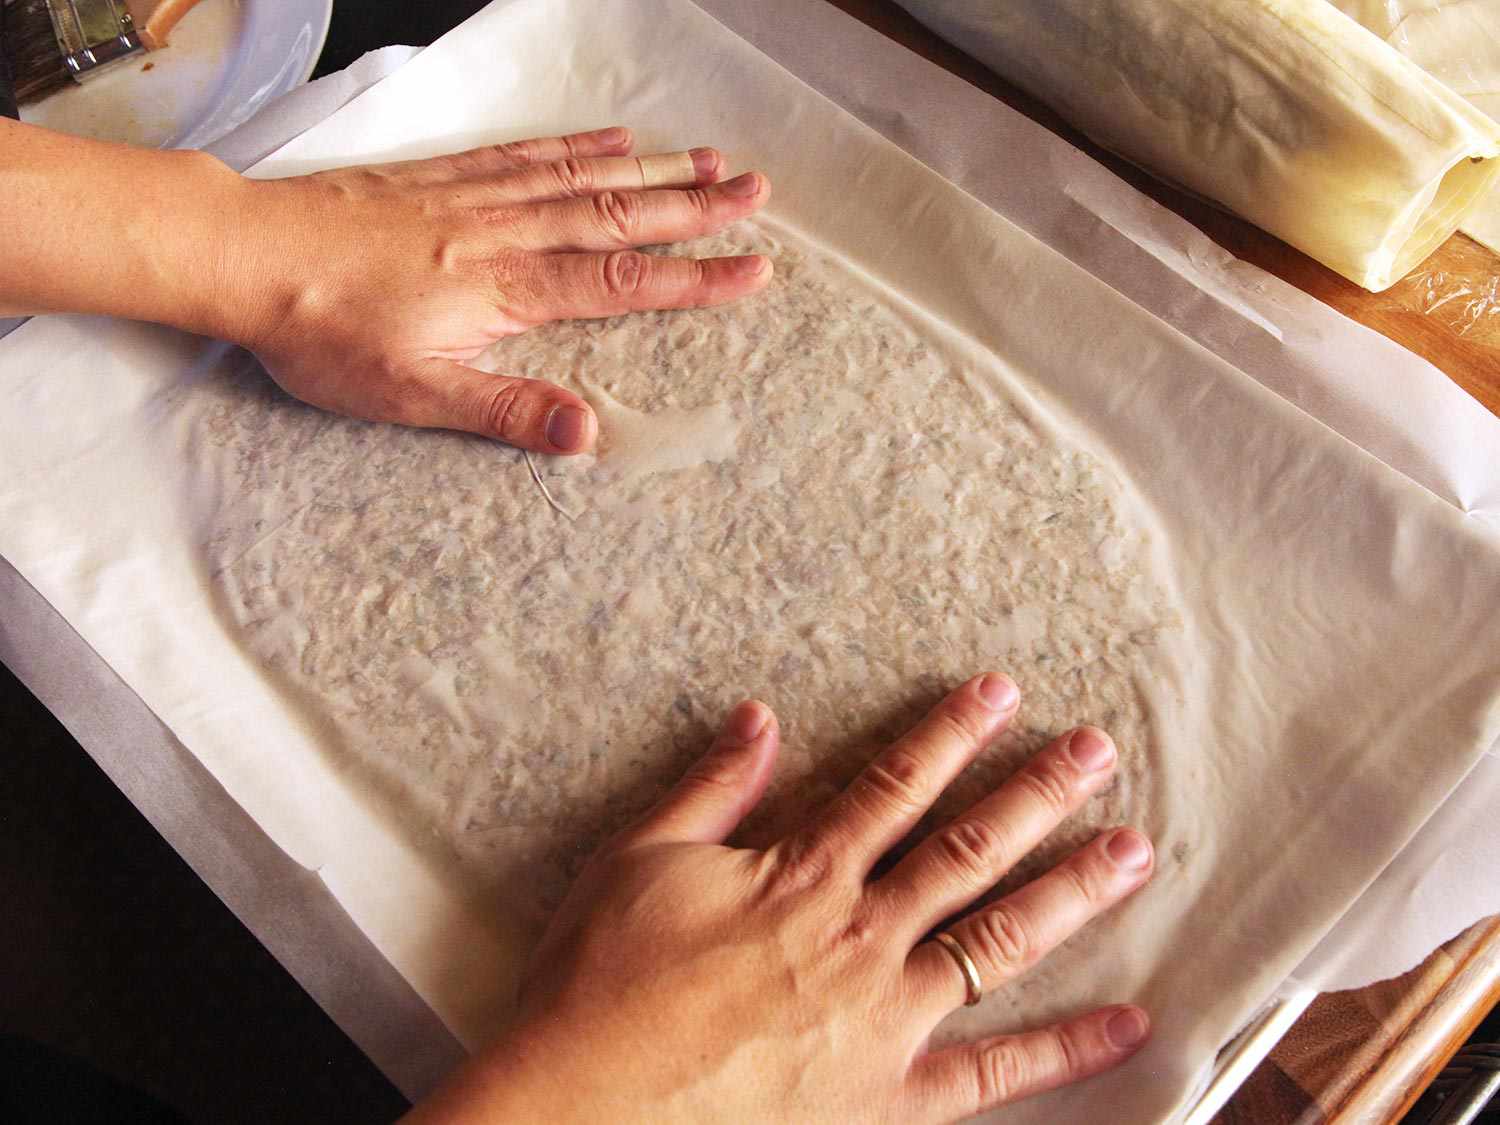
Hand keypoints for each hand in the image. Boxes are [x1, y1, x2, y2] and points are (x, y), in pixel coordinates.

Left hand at [224, 126, 772, 452]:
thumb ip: (504, 410)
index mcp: (506, 290)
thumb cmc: (323, 333)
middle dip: (694, 207)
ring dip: (652, 170)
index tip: (754, 270)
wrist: (245, 256)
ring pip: (581, 178)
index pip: (621, 281)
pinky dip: (576, 146)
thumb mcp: (413, 395)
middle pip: (617, 215)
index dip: (694, 279)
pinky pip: (525, 154)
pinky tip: (612, 139)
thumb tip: (586, 434)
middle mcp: (503, 233)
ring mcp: (474, 199)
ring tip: (710, 161)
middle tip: (758, 192)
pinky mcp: (441, 179)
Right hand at [407, 673, 1153, 1123]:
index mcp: (801, 875)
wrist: (582, 1105)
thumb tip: (762, 718)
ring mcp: (884, 1019)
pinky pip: (993, 1074)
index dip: (951, 734)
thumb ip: (711, 789)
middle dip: (1037, 794)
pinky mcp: (888, 1099)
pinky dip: (1064, 1049)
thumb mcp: (638, 859)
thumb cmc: (599, 981)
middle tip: (1098, 752)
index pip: (894, 786)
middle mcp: (859, 936)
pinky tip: (1129, 1024)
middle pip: (968, 851)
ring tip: (1133, 854)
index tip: (1002, 693)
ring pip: (998, 942)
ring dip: (1070, 892)